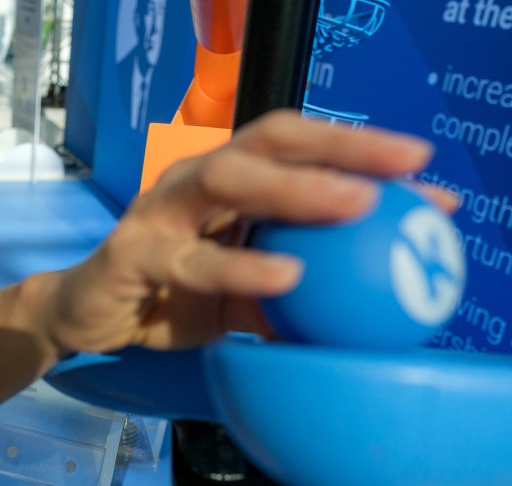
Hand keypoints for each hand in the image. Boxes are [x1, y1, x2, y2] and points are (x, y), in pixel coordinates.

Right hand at [43, 110, 440, 353]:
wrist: (88, 318)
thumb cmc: (170, 294)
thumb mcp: (243, 292)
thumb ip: (294, 290)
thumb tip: (371, 307)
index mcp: (226, 182)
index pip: (295, 147)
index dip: (356, 148)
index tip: (422, 167)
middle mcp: (194, 181)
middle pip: (268, 142)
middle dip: (340, 146)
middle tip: (404, 166)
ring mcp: (160, 211)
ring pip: (227, 181)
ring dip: (295, 189)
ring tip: (356, 204)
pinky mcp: (133, 252)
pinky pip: (191, 258)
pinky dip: (241, 264)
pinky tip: (287, 276)